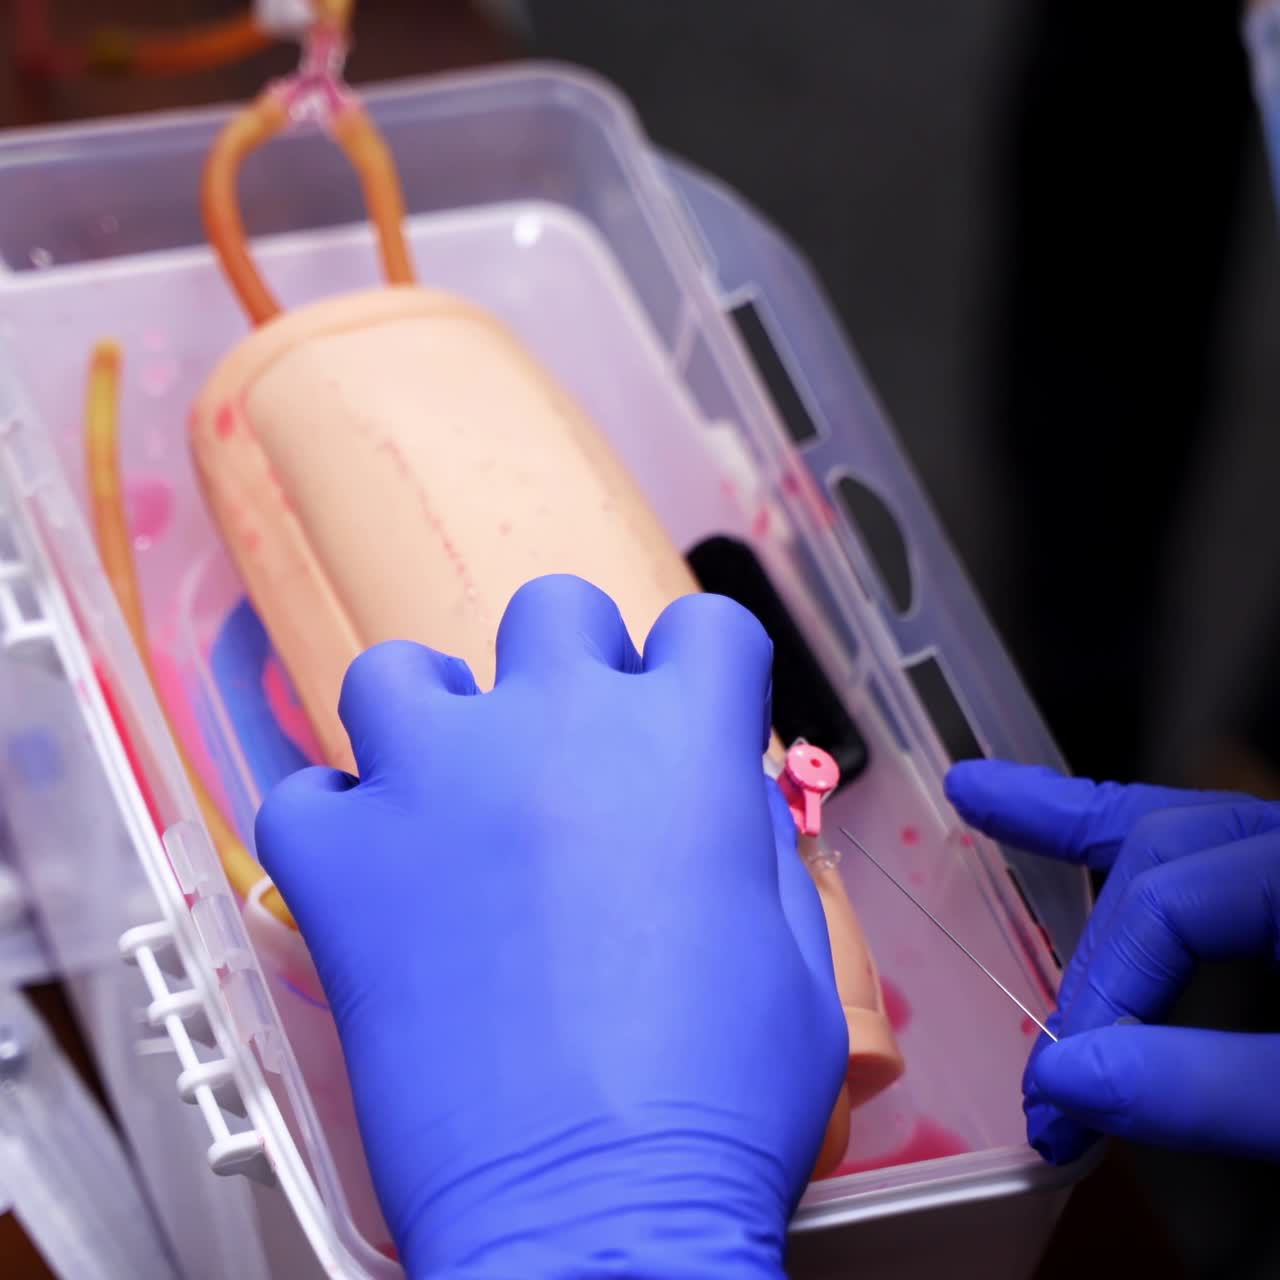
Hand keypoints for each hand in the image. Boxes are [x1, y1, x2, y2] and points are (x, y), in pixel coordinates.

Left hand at [256, 575, 846, 1278]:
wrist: (594, 1216)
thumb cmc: (716, 1107)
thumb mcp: (801, 961)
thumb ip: (758, 849)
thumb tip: (722, 807)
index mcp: (682, 745)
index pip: (706, 629)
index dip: (708, 668)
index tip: (695, 708)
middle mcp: (556, 731)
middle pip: (553, 609)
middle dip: (574, 660)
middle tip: (574, 742)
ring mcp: (436, 785)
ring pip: (401, 673)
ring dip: (431, 716)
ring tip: (448, 783)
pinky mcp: (346, 865)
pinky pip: (305, 798)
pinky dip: (334, 824)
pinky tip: (369, 871)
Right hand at [945, 760, 1279, 1165]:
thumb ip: (1204, 1086)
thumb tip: (1066, 1081)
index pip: (1170, 905)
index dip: (1100, 995)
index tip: (1061, 1096)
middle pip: (1162, 856)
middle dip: (1091, 953)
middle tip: (1052, 1060)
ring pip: (1172, 827)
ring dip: (1075, 827)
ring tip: (981, 804)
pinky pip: (1197, 841)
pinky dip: (1115, 831)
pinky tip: (1044, 812)